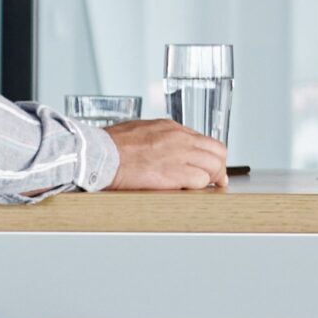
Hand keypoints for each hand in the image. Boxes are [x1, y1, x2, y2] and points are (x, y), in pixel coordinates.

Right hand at [105, 119, 226, 190]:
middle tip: (216, 179)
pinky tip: (193, 189)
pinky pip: (201, 180)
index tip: (210, 165)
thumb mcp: (140, 130)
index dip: (210, 155)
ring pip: (214, 166)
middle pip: (217, 151)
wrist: (98, 154)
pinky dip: (200, 186)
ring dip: (212, 177)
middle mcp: (179, 138)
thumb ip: (159, 137)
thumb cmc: (110, 145)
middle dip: (219, 166)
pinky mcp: (175, 173)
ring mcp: (179, 155)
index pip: (204, 140)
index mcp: (170, 128)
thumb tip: (166, 148)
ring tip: (206, 186)